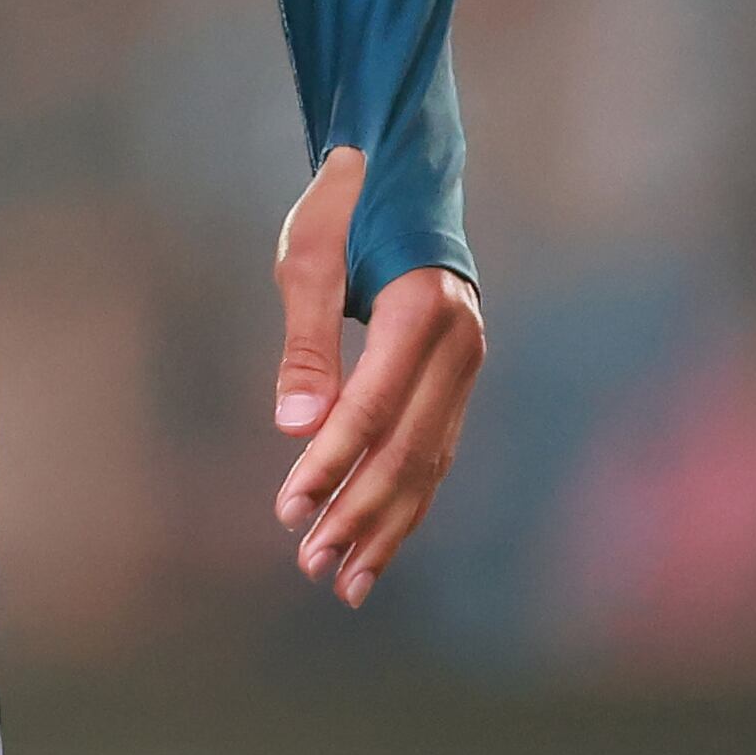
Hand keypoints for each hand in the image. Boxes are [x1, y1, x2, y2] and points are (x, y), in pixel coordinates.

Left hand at [268, 147, 484, 606]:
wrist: (399, 175)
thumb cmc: (342, 210)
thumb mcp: (308, 258)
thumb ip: (306, 344)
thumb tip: (295, 428)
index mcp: (423, 310)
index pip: (373, 409)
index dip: (331, 465)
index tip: (288, 510)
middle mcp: (459, 346)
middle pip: (408, 451)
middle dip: (359, 514)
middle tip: (312, 566)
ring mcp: (468, 367)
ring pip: (429, 464)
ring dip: (386, 524)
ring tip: (343, 579)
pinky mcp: (459, 381)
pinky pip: (435, 452)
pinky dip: (406, 501)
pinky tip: (376, 542)